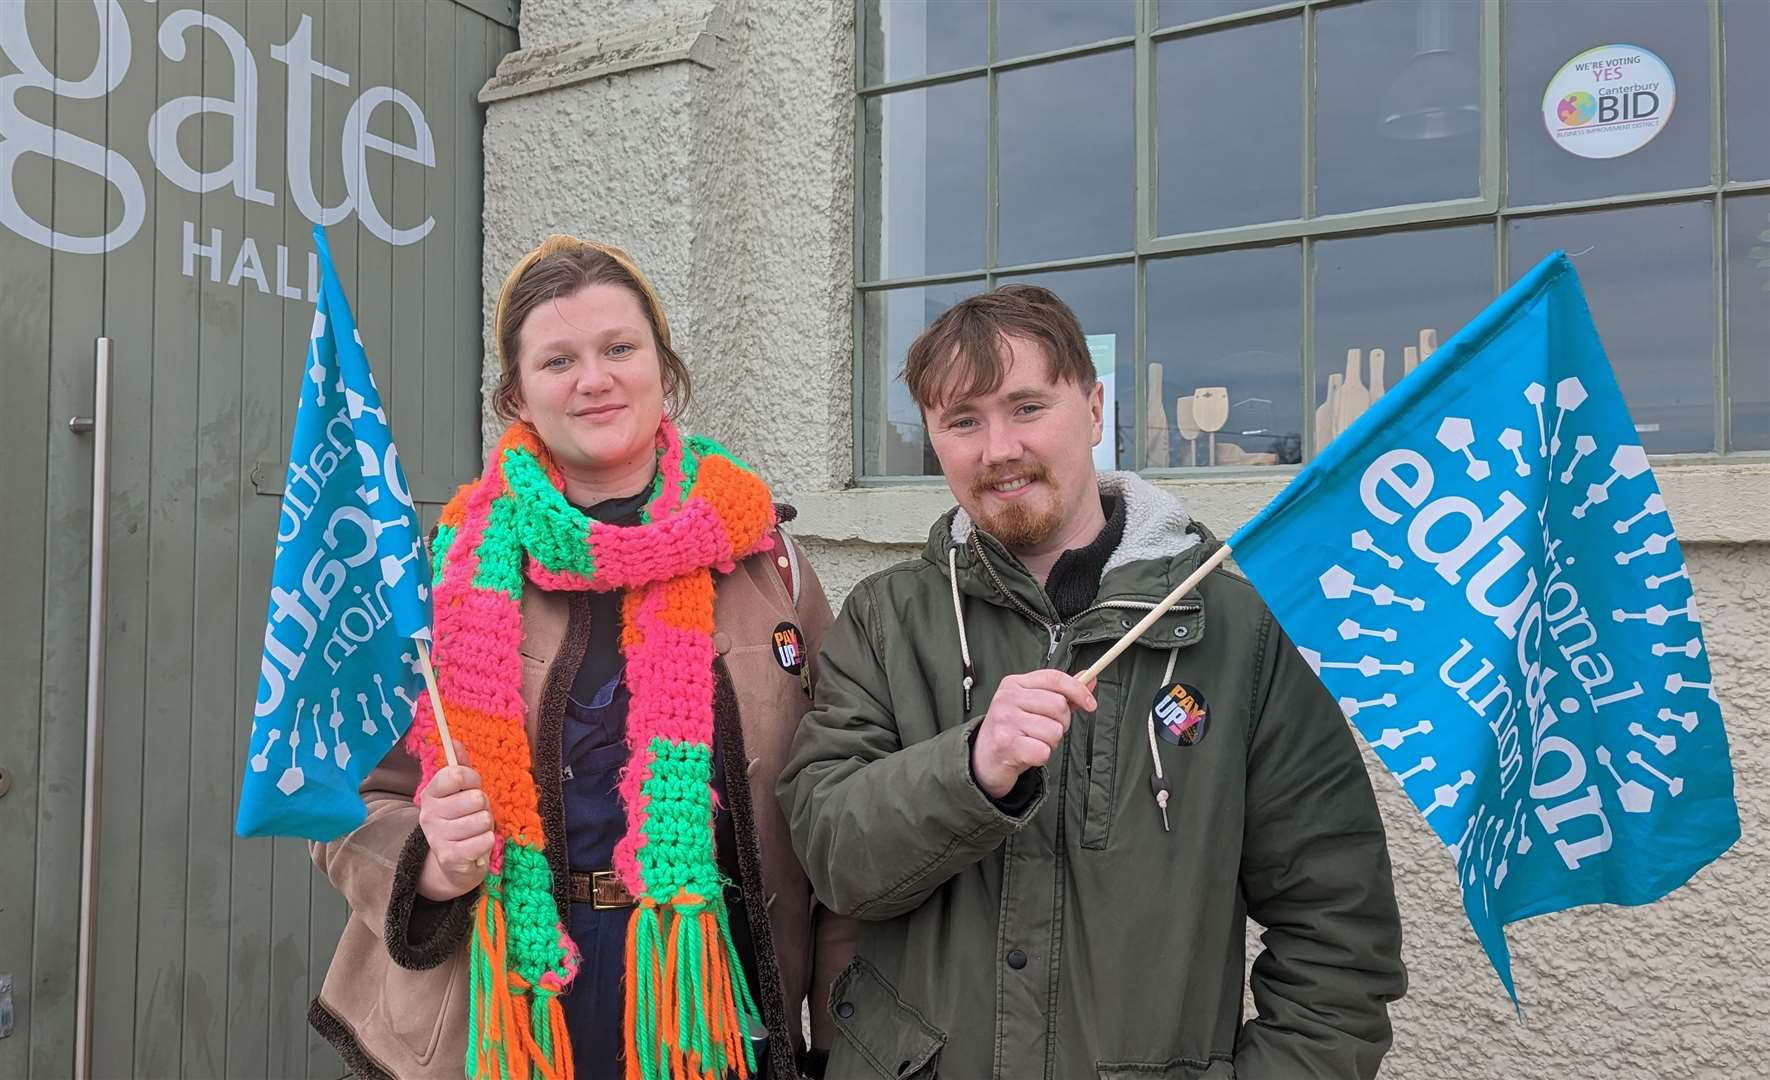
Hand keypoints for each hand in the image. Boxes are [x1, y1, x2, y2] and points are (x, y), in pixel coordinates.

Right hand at [415, 742, 493, 901]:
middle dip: (484, 806)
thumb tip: (455, 741)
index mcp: (431, 794)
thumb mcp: (461, 792)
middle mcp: (429, 815)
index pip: (455, 774)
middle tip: (476, 814)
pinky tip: (478, 845)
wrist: (454, 864)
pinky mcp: (450, 857)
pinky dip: (487, 842)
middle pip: (475, 798)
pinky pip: (483, 841)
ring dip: (486, 826)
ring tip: (476, 831)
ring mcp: (438, 837)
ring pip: (483, 820)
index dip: (471, 778)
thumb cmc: (462, 820)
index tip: (472, 786)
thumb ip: (460, 766)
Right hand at [971, 670, 1096, 799]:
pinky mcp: (1006, 744)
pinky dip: (1042, 756)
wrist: (984, 760)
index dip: (1078, 690)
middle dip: (1062, 723)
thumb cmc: (1013, 730)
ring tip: (1034, 742)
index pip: (1054, 678)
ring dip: (1051, 743)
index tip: (1091, 704)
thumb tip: (1090, 677)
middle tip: (1046, 730)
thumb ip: (1062, 693)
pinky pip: (1044, 751)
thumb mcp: (1034, 706)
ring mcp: (1005, 721)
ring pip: (1054, 730)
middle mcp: (1007, 698)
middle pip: (1058, 705)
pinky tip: (1028, 754)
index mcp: (1014, 683)